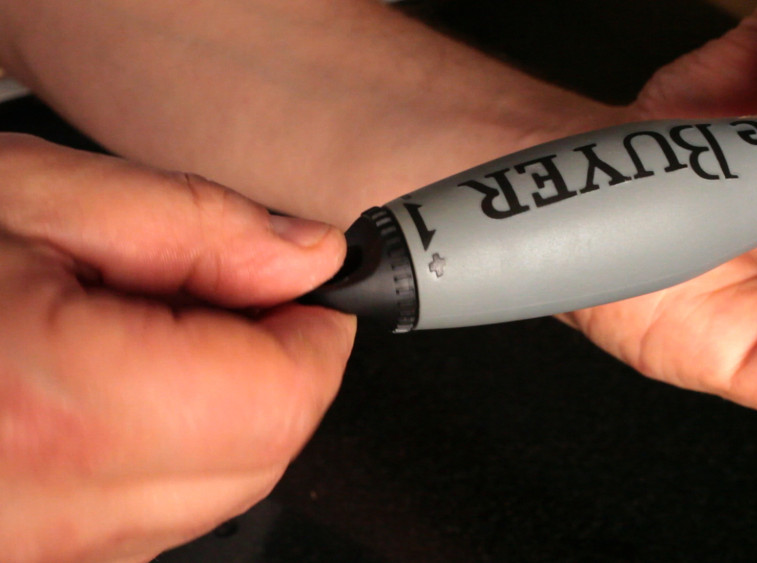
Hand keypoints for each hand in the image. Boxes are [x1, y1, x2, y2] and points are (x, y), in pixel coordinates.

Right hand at [0, 134, 354, 562]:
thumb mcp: (30, 196)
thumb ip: (195, 227)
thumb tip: (306, 258)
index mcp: (56, 409)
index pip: (282, 399)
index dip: (315, 331)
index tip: (303, 284)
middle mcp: (44, 514)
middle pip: (261, 455)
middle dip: (271, 368)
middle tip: (219, 290)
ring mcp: (34, 553)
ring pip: (210, 495)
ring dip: (217, 409)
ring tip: (132, 327)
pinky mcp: (27, 557)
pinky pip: (143, 518)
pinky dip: (159, 449)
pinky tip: (101, 383)